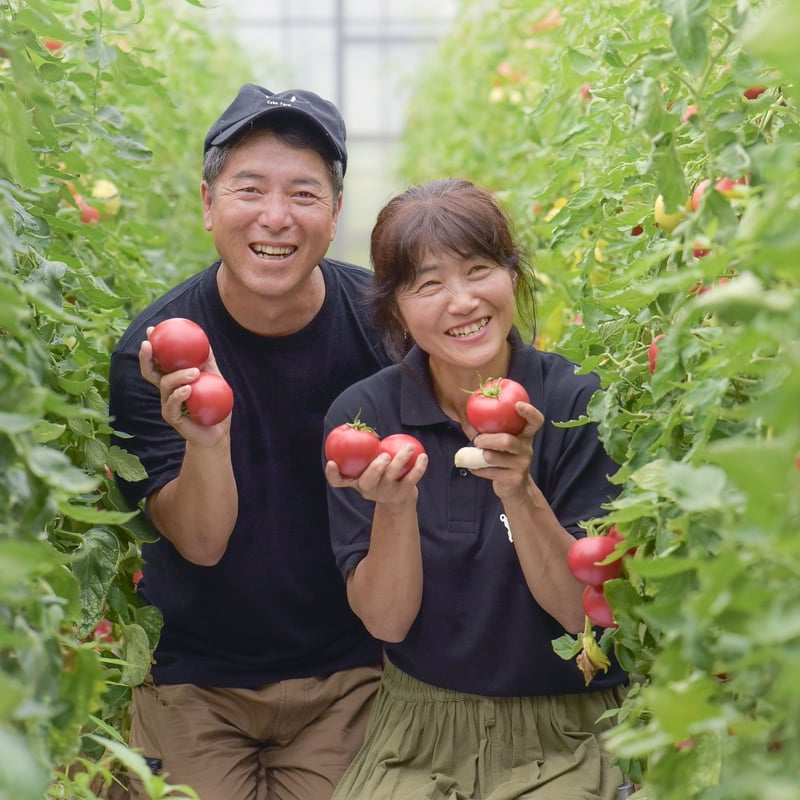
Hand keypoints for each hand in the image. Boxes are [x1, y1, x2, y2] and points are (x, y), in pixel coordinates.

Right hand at [139, 329, 229, 445]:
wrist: (217, 432)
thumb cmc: (214, 406)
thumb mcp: (215, 380)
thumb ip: (209, 364)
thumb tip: (206, 343)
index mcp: (172, 381)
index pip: (158, 361)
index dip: (152, 347)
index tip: (151, 330)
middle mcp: (166, 391)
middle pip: (149, 372)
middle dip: (145, 357)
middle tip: (149, 344)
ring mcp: (167, 404)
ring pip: (164, 386)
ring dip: (177, 376)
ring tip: (194, 372)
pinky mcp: (173, 418)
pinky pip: (173, 405)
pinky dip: (180, 395)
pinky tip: (188, 389)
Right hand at [325, 443, 427, 507]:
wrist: (397, 499)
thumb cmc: (379, 472)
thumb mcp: (367, 464)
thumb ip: (363, 449)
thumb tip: (352, 424)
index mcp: (355, 481)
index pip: (338, 481)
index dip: (332, 474)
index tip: (331, 462)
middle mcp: (368, 490)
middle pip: (368, 481)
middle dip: (375, 469)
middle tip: (384, 456)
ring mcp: (385, 494)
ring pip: (392, 477)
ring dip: (401, 461)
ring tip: (409, 447)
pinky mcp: (402, 494)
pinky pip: (412, 479)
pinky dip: (419, 467)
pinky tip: (423, 455)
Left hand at [468, 401, 544, 498]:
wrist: (514, 487)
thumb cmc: (504, 457)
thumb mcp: (503, 441)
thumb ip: (494, 426)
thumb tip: (471, 407)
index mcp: (525, 435)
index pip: (536, 421)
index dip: (529, 412)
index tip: (517, 405)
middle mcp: (527, 449)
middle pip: (507, 441)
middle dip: (487, 440)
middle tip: (477, 440)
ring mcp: (522, 465)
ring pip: (495, 457)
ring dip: (480, 455)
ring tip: (476, 454)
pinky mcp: (514, 479)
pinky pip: (490, 471)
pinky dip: (477, 468)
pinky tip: (474, 467)